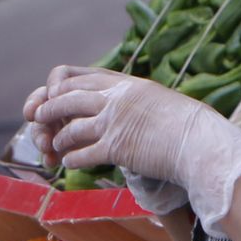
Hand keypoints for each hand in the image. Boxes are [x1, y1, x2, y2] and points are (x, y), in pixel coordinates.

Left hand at [31, 66, 240, 234]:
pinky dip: (72, 159)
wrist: (200, 142)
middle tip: (40, 119)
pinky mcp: (116, 148)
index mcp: (126, 83)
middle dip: (49, 110)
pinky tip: (70, 163)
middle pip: (67, 98)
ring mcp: (114, 122)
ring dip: (58, 139)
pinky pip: (82, 153)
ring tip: (56, 146)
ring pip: (70, 128)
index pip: (80, 76)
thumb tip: (121, 104)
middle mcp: (116, 98)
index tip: (52, 95)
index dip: (59, 86)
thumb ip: (133, 98)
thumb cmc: (187, 124)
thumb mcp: (156, 99)